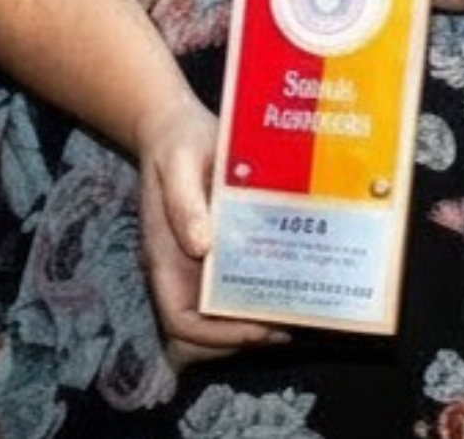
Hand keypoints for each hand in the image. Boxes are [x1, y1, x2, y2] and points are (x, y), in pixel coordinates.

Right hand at [132, 97, 287, 368]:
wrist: (177, 127)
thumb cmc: (175, 144)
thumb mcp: (177, 163)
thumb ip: (183, 202)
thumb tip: (200, 247)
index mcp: (165, 258)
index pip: (181, 321)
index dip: (217, 336)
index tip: (258, 326)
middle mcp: (182, 271)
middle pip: (205, 332)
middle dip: (244, 335)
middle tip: (289, 324)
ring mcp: (202, 264)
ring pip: (224, 314)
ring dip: (258, 319)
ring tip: (298, 309)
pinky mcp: (222, 250)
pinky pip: (240, 285)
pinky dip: (264, 292)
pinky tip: (294, 281)